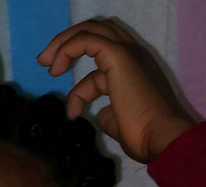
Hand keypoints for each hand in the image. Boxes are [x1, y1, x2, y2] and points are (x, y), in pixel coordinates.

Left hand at [38, 18, 192, 163]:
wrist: (160, 137)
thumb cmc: (143, 135)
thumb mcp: (119, 123)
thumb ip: (107, 114)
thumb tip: (98, 114)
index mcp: (132, 69)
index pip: (101, 63)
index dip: (80, 84)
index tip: (70, 110)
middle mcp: (131, 55)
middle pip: (96, 32)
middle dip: (66, 43)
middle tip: (45, 63)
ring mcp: (126, 53)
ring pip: (90, 30)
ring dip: (63, 43)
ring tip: (46, 64)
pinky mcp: (118, 57)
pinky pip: (88, 40)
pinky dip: (68, 49)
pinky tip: (57, 69)